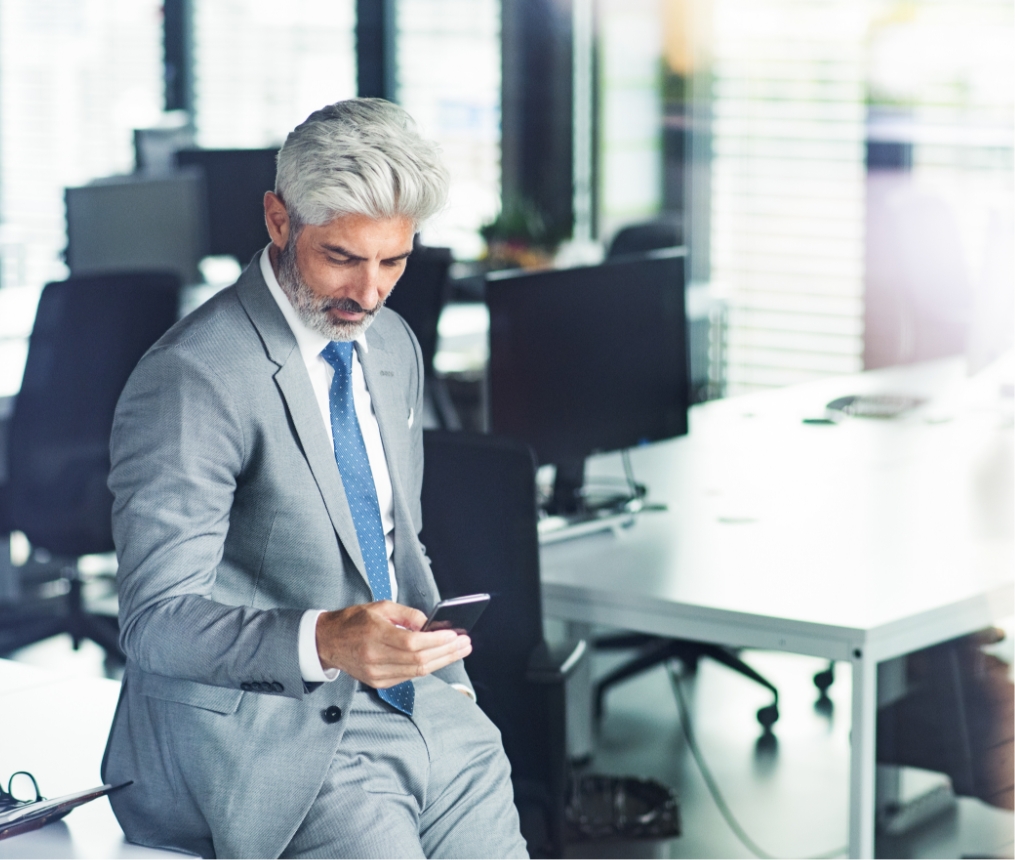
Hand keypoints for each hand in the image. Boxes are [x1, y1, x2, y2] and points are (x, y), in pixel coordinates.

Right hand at [315, 601, 471, 687]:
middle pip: (419, 660)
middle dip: (447, 652)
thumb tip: (431, 624)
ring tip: (459, 651)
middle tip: (465, 644)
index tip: (455, 634)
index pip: (412, 643)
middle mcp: (375, 657)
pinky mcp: (378, 682)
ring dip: (442, 661)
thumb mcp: (381, 607)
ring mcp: (376, 673)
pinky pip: (409, 676)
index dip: (437, 641)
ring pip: (417, 671)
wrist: (327, 642)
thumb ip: (408, 615)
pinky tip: (439, 658)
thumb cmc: (354, 621)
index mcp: (374, 634)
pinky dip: (426, 667)